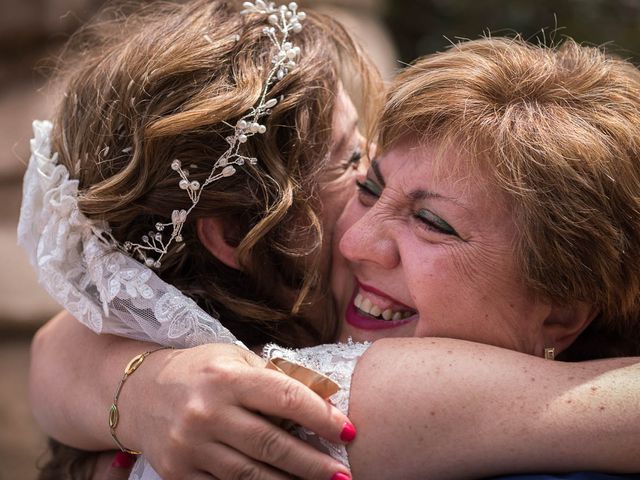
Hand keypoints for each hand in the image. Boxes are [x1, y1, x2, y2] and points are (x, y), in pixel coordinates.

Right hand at [118, 343, 352, 479]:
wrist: (140, 393)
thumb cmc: (199, 371)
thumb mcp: (235, 359)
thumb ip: (275, 378)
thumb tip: (324, 401)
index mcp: (226, 377)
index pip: (284, 398)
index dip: (321, 416)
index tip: (348, 430)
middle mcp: (207, 412)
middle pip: (272, 445)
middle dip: (314, 463)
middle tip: (344, 474)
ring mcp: (191, 447)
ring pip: (251, 476)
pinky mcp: (179, 474)